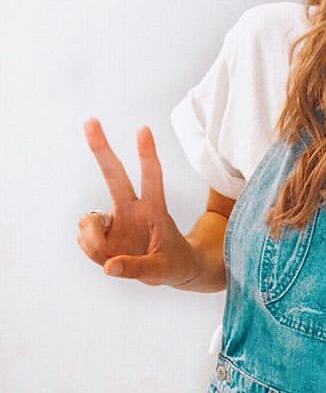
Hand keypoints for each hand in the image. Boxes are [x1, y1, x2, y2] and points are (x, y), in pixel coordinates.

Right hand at [77, 118, 200, 286]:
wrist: (173, 270)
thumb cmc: (174, 264)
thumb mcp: (163, 272)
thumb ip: (137, 269)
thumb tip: (108, 266)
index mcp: (154, 210)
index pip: (152, 178)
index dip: (147, 155)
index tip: (143, 129)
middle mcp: (132, 208)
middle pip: (114, 174)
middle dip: (101, 148)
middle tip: (91, 120)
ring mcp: (115, 218)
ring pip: (88, 221)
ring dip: (92, 242)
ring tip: (112, 260)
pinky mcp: (102, 232)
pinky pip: (83, 238)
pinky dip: (91, 251)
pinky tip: (107, 258)